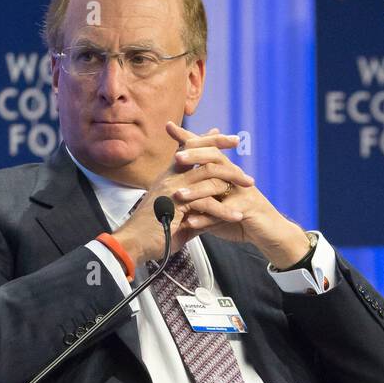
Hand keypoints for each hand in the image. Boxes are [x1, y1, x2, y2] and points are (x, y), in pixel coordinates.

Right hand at [115, 124, 255, 266]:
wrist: (134, 244)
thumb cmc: (153, 231)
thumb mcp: (176, 216)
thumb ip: (194, 208)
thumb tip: (211, 212)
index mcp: (170, 175)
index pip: (191, 148)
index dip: (211, 141)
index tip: (230, 139)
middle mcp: (171, 176)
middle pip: (203, 156)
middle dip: (229, 158)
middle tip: (248, 169)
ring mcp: (173, 188)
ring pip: (208, 175)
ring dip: (232, 180)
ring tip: (250, 188)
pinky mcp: (176, 204)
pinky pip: (206, 203)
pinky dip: (224, 211)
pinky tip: (237, 216)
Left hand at [169, 123, 310, 268]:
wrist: (266, 231)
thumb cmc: (239, 215)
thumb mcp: (216, 202)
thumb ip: (199, 192)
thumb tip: (176, 186)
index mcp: (224, 171)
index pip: (205, 149)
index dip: (188, 138)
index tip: (169, 126)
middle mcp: (233, 176)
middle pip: (214, 158)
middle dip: (195, 156)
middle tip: (177, 157)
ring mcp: (241, 192)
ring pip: (217, 185)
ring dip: (197, 191)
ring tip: (178, 195)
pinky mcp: (246, 210)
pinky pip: (224, 212)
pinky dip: (206, 219)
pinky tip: (191, 222)